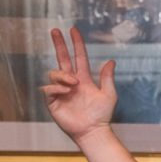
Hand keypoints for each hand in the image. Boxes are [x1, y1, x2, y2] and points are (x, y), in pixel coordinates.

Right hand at [40, 27, 116, 142]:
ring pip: (54, 72)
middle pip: (62, 59)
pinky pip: (49, 88)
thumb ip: (107, 78)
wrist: (93, 131)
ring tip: (74, 84)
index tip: (73, 30)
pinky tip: (67, 92)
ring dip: (63, 75)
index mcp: (84, 79)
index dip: (76, 44)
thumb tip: (111, 61)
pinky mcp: (53, 101)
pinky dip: (57, 87)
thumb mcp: (109, 94)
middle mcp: (71, 82)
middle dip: (59, 44)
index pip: (78, 57)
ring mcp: (61, 90)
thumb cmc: (102, 115)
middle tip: (55, 30)